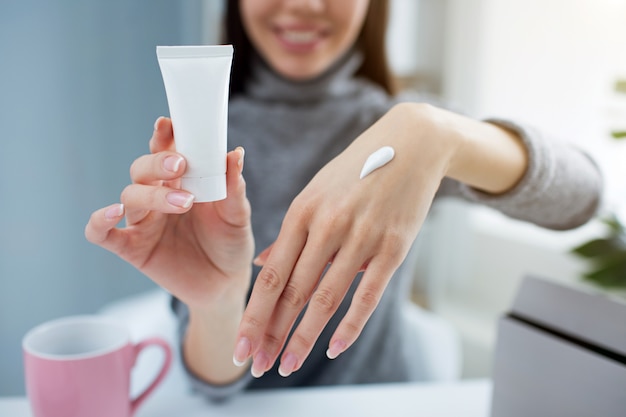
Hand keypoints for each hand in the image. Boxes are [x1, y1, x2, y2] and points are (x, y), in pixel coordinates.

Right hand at [85, 117, 253, 309]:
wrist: (226, 283)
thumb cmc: (230, 242)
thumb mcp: (238, 215)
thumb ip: (234, 187)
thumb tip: (235, 154)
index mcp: (182, 181)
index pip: (166, 151)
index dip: (163, 136)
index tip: (168, 124)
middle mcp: (158, 196)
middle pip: (142, 169)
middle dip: (157, 163)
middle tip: (180, 166)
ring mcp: (143, 221)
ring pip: (130, 195)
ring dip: (152, 195)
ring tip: (184, 203)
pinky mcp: (132, 248)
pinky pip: (102, 233)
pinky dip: (100, 220)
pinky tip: (112, 212)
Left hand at [233, 103, 460, 377]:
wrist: (410, 143)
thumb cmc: (356, 171)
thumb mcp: (316, 194)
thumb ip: (291, 234)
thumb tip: (262, 269)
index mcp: (302, 211)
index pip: (272, 274)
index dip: (254, 313)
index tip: (240, 343)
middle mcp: (327, 225)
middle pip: (292, 292)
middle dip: (271, 334)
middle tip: (255, 365)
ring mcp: (362, 236)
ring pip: (325, 298)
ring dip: (304, 337)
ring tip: (287, 364)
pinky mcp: (393, 246)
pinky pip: (367, 294)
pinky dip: (349, 325)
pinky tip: (333, 347)